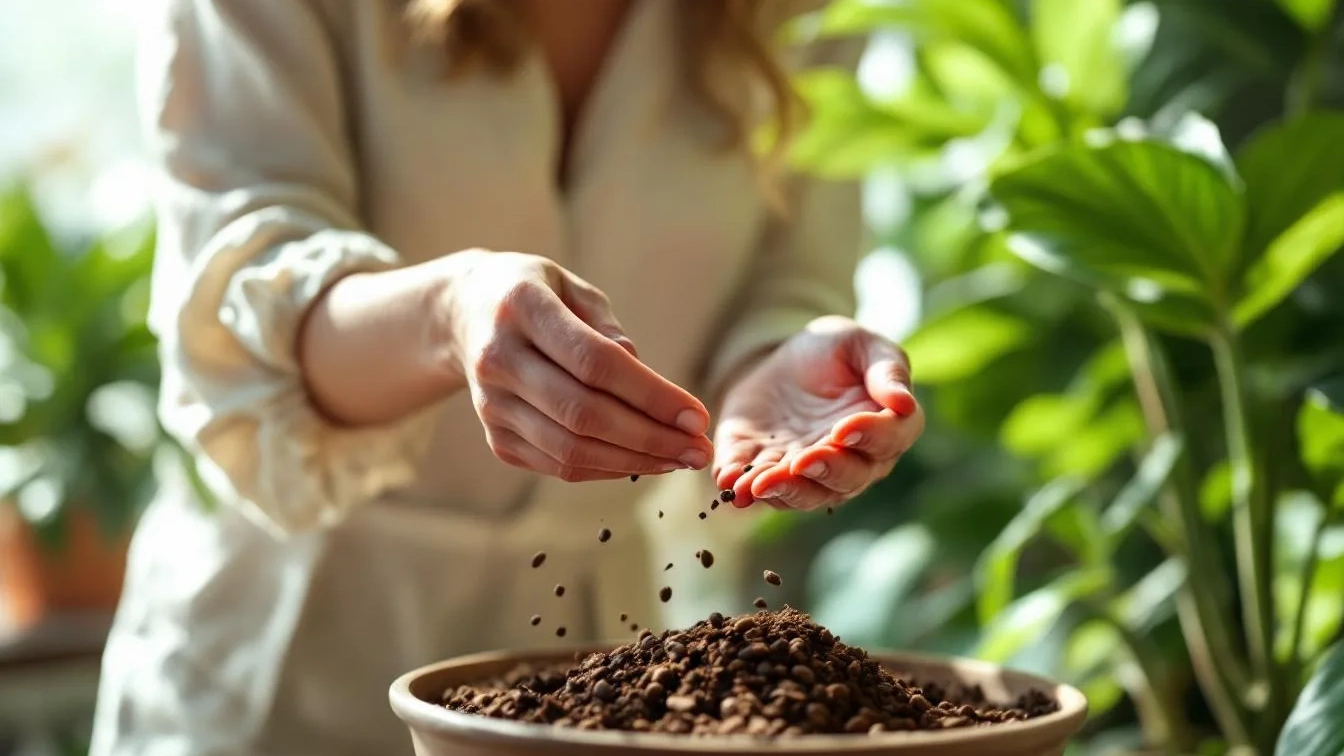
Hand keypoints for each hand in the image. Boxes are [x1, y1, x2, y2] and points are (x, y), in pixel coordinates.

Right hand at [443, 250, 712, 481]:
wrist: (465, 313)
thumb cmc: (538, 295)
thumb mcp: (572, 287)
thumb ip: (607, 327)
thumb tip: (642, 374)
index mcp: (521, 308)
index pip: (594, 362)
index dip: (651, 394)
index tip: (697, 416)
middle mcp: (497, 359)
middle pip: (583, 414)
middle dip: (651, 438)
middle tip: (699, 450)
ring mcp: (491, 405)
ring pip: (570, 449)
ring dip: (635, 462)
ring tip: (680, 460)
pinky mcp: (496, 438)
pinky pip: (559, 464)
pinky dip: (607, 468)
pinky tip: (644, 461)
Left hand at [713, 316, 922, 509]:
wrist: (782, 362)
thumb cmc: (836, 350)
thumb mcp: (860, 345)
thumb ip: (886, 369)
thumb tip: (904, 402)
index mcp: (887, 428)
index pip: (886, 440)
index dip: (868, 436)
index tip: (843, 428)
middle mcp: (854, 461)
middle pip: (846, 478)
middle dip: (822, 471)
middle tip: (801, 462)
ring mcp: (809, 474)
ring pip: (803, 493)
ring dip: (782, 491)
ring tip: (758, 484)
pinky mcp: (767, 472)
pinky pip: (759, 488)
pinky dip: (743, 487)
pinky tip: (729, 482)